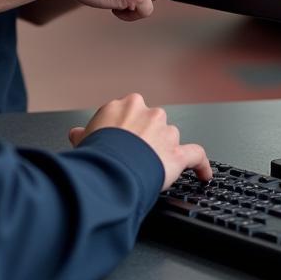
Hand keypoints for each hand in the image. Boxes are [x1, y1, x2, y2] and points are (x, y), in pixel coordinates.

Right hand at [69, 93, 211, 188]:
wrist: (109, 167)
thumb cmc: (96, 151)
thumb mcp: (84, 138)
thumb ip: (84, 133)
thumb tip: (76, 134)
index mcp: (128, 104)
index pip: (132, 113)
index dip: (127, 130)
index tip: (122, 141)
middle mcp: (149, 113)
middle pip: (153, 123)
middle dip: (146, 139)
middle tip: (134, 157)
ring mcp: (165, 132)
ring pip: (170, 139)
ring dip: (164, 151)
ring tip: (153, 169)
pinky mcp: (177, 153)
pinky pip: (196, 156)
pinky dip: (202, 166)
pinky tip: (204, 175)